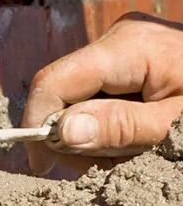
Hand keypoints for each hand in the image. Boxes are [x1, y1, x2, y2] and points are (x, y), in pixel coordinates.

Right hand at [22, 13, 182, 174]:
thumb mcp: (178, 126)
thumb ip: (121, 128)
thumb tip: (59, 132)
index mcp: (129, 45)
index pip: (54, 81)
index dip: (37, 124)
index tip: (40, 168)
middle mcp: (120, 36)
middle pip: (65, 91)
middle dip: (73, 135)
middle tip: (102, 168)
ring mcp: (126, 45)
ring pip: (81, 97)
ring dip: (94, 133)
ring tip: (130, 152)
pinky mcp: (134, 57)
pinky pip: (101, 93)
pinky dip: (109, 123)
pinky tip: (133, 137)